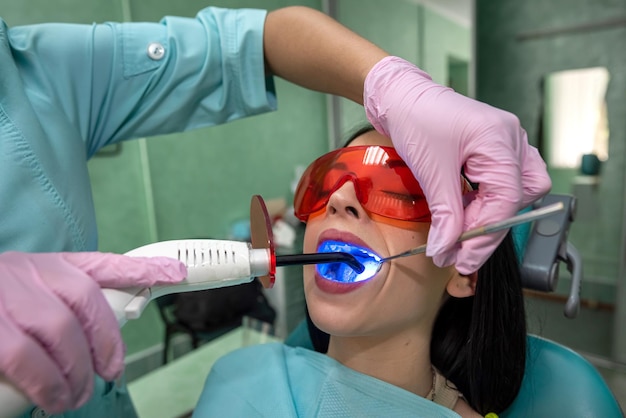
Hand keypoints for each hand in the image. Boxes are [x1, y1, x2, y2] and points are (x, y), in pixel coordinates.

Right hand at [0, 251, 185, 412]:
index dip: (142, 268)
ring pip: (60, 332)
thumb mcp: (30, 293)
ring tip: (76, 396)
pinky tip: (52, 398)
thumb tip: (111, 322)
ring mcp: (5, 296)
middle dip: (105, 344)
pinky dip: (46, 383)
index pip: (102, 262)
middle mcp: (27, 272)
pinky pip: (25, 358)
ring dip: (76, 371)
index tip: (175, 272)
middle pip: (86, 304)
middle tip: (107, 374)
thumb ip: (64, 300)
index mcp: (45, 264)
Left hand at [364, 56, 550, 273]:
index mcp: (500, 139)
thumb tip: (446, 250)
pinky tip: (460, 215)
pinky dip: (482, 204)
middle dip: (487, 229)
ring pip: (514, 194)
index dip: (485, 234)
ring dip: (487, 217)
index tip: (463, 259)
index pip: (507, 199)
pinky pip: (500, 185)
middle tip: (458, 253)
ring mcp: (505, 145)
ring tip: (456, 234)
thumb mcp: (431, 170)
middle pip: (516, 199)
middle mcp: (511, 141)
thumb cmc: (416, 119)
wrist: (401, 97)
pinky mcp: (493, 152)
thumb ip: (445, 214)